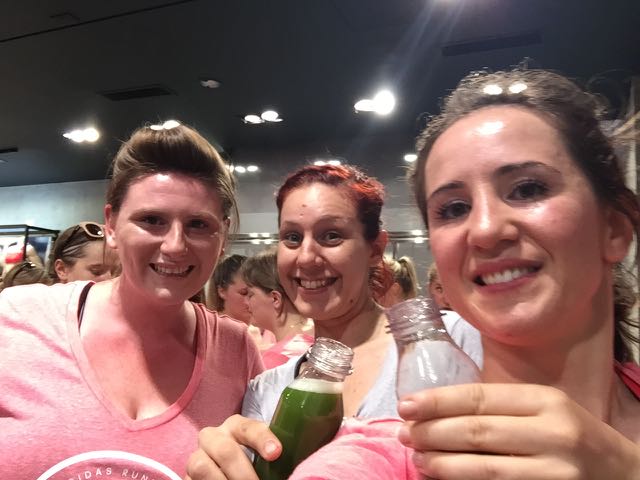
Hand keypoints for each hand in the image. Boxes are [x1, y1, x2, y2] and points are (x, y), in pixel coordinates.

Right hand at [185, 414, 281, 479]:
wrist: (224, 472)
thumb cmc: (253, 463)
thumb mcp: (265, 454)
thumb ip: (275, 454)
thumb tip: (301, 468)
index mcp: (236, 427)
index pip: (249, 427)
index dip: (262, 438)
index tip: (276, 452)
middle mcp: (214, 437)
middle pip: (225, 450)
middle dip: (243, 473)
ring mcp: (196, 457)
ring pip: (201, 466)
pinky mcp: (186, 476)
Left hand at [397, 383, 639, 479]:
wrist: (622, 474)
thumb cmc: (571, 434)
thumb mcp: (543, 408)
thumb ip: (499, 406)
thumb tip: (436, 409)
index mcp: (546, 402)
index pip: (479, 399)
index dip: (437, 402)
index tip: (406, 406)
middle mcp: (553, 434)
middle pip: (477, 433)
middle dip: (432, 433)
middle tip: (404, 433)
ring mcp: (554, 473)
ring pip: (484, 469)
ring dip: (442, 464)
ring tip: (418, 458)